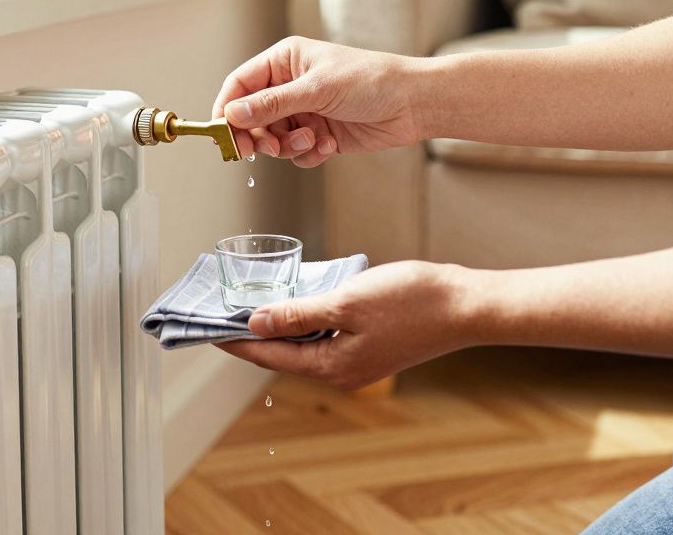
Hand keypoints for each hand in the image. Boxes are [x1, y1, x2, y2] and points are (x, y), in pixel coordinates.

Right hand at [212, 36, 428, 166]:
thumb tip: (233, 115)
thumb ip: (272, 104)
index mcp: (285, 62)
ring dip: (289, 146)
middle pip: (251, 118)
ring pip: (273, 139)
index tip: (222, 134)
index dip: (227, 110)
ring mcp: (304, 111)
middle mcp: (290, 86)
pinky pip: (296, 153)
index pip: (240, 85)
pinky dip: (310, 154)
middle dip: (259, 136)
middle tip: (267, 149)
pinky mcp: (318, 135)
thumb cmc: (372, 80)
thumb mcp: (317, 89)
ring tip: (313, 140)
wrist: (413, 104)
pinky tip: (330, 145)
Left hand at [215, 261, 480, 389]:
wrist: (466, 305)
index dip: (235, 339)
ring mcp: (358, 360)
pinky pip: (327, 335)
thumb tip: (255, 322)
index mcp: (331, 366)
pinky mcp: (372, 346)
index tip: (206, 327)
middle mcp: (341, 371)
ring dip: (280, 325)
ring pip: (305, 343)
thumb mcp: (345, 302)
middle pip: (283, 352)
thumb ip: (298, 313)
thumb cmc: (411, 301)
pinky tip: (298, 300)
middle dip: (252, 332)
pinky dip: (307, 320)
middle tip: (221, 312)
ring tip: (251, 304)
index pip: (268, 353)